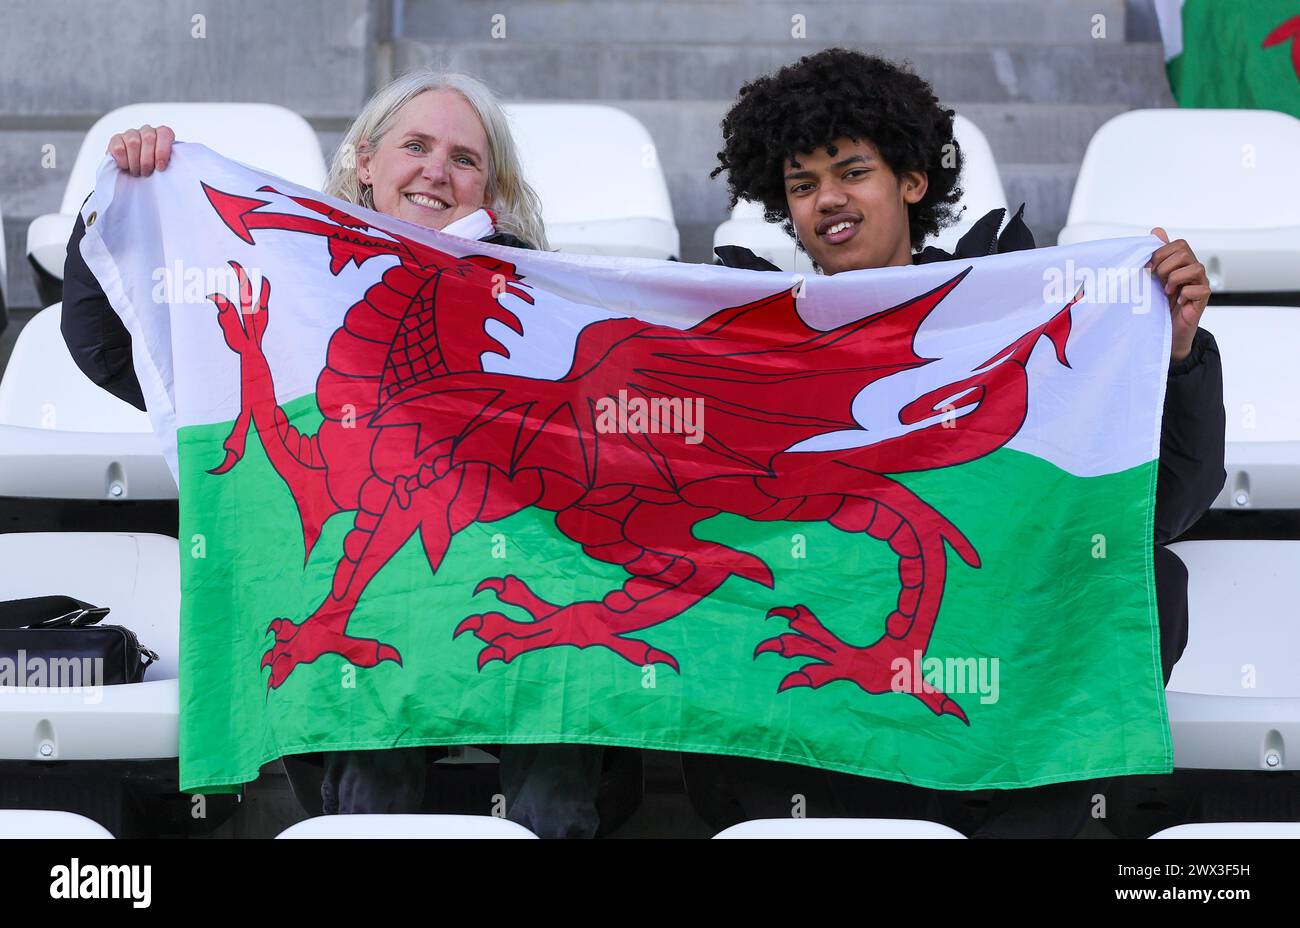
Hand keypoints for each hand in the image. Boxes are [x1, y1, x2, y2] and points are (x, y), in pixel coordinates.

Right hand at [106, 124, 175, 175]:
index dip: (162, 150)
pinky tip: (126, 167)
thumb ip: (176, 165)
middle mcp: (147, 131)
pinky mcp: (116, 139)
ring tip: (137, 172)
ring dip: (135, 162)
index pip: (165, 133)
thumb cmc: (156, 173)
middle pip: (148, 138)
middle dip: (147, 160)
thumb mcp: (169, 169)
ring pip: (133, 142)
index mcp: (163, 134)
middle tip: (146, 173)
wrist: (135, 177)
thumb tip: (192, 175)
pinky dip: (123, 161)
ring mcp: (131, 133)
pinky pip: (119, 148)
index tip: (160, 167)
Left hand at [1147, 228, 1209, 363]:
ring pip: (1195, 267)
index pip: (1178, 244)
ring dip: (1175, 278)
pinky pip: (1200, 288)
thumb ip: (1155, 256)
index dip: (1161, 253)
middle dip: (1165, 265)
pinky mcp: (1203, 299)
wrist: (1165, 332)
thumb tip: (1156, 231)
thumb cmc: (1158, 305)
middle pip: (1185, 251)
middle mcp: (1192, 270)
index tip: (1148, 269)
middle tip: (1157, 280)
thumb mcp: (1151, 279)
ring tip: (1167, 291)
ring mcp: (1200, 284)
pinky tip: (1177, 301)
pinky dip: (1185, 293)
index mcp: (1180, 263)